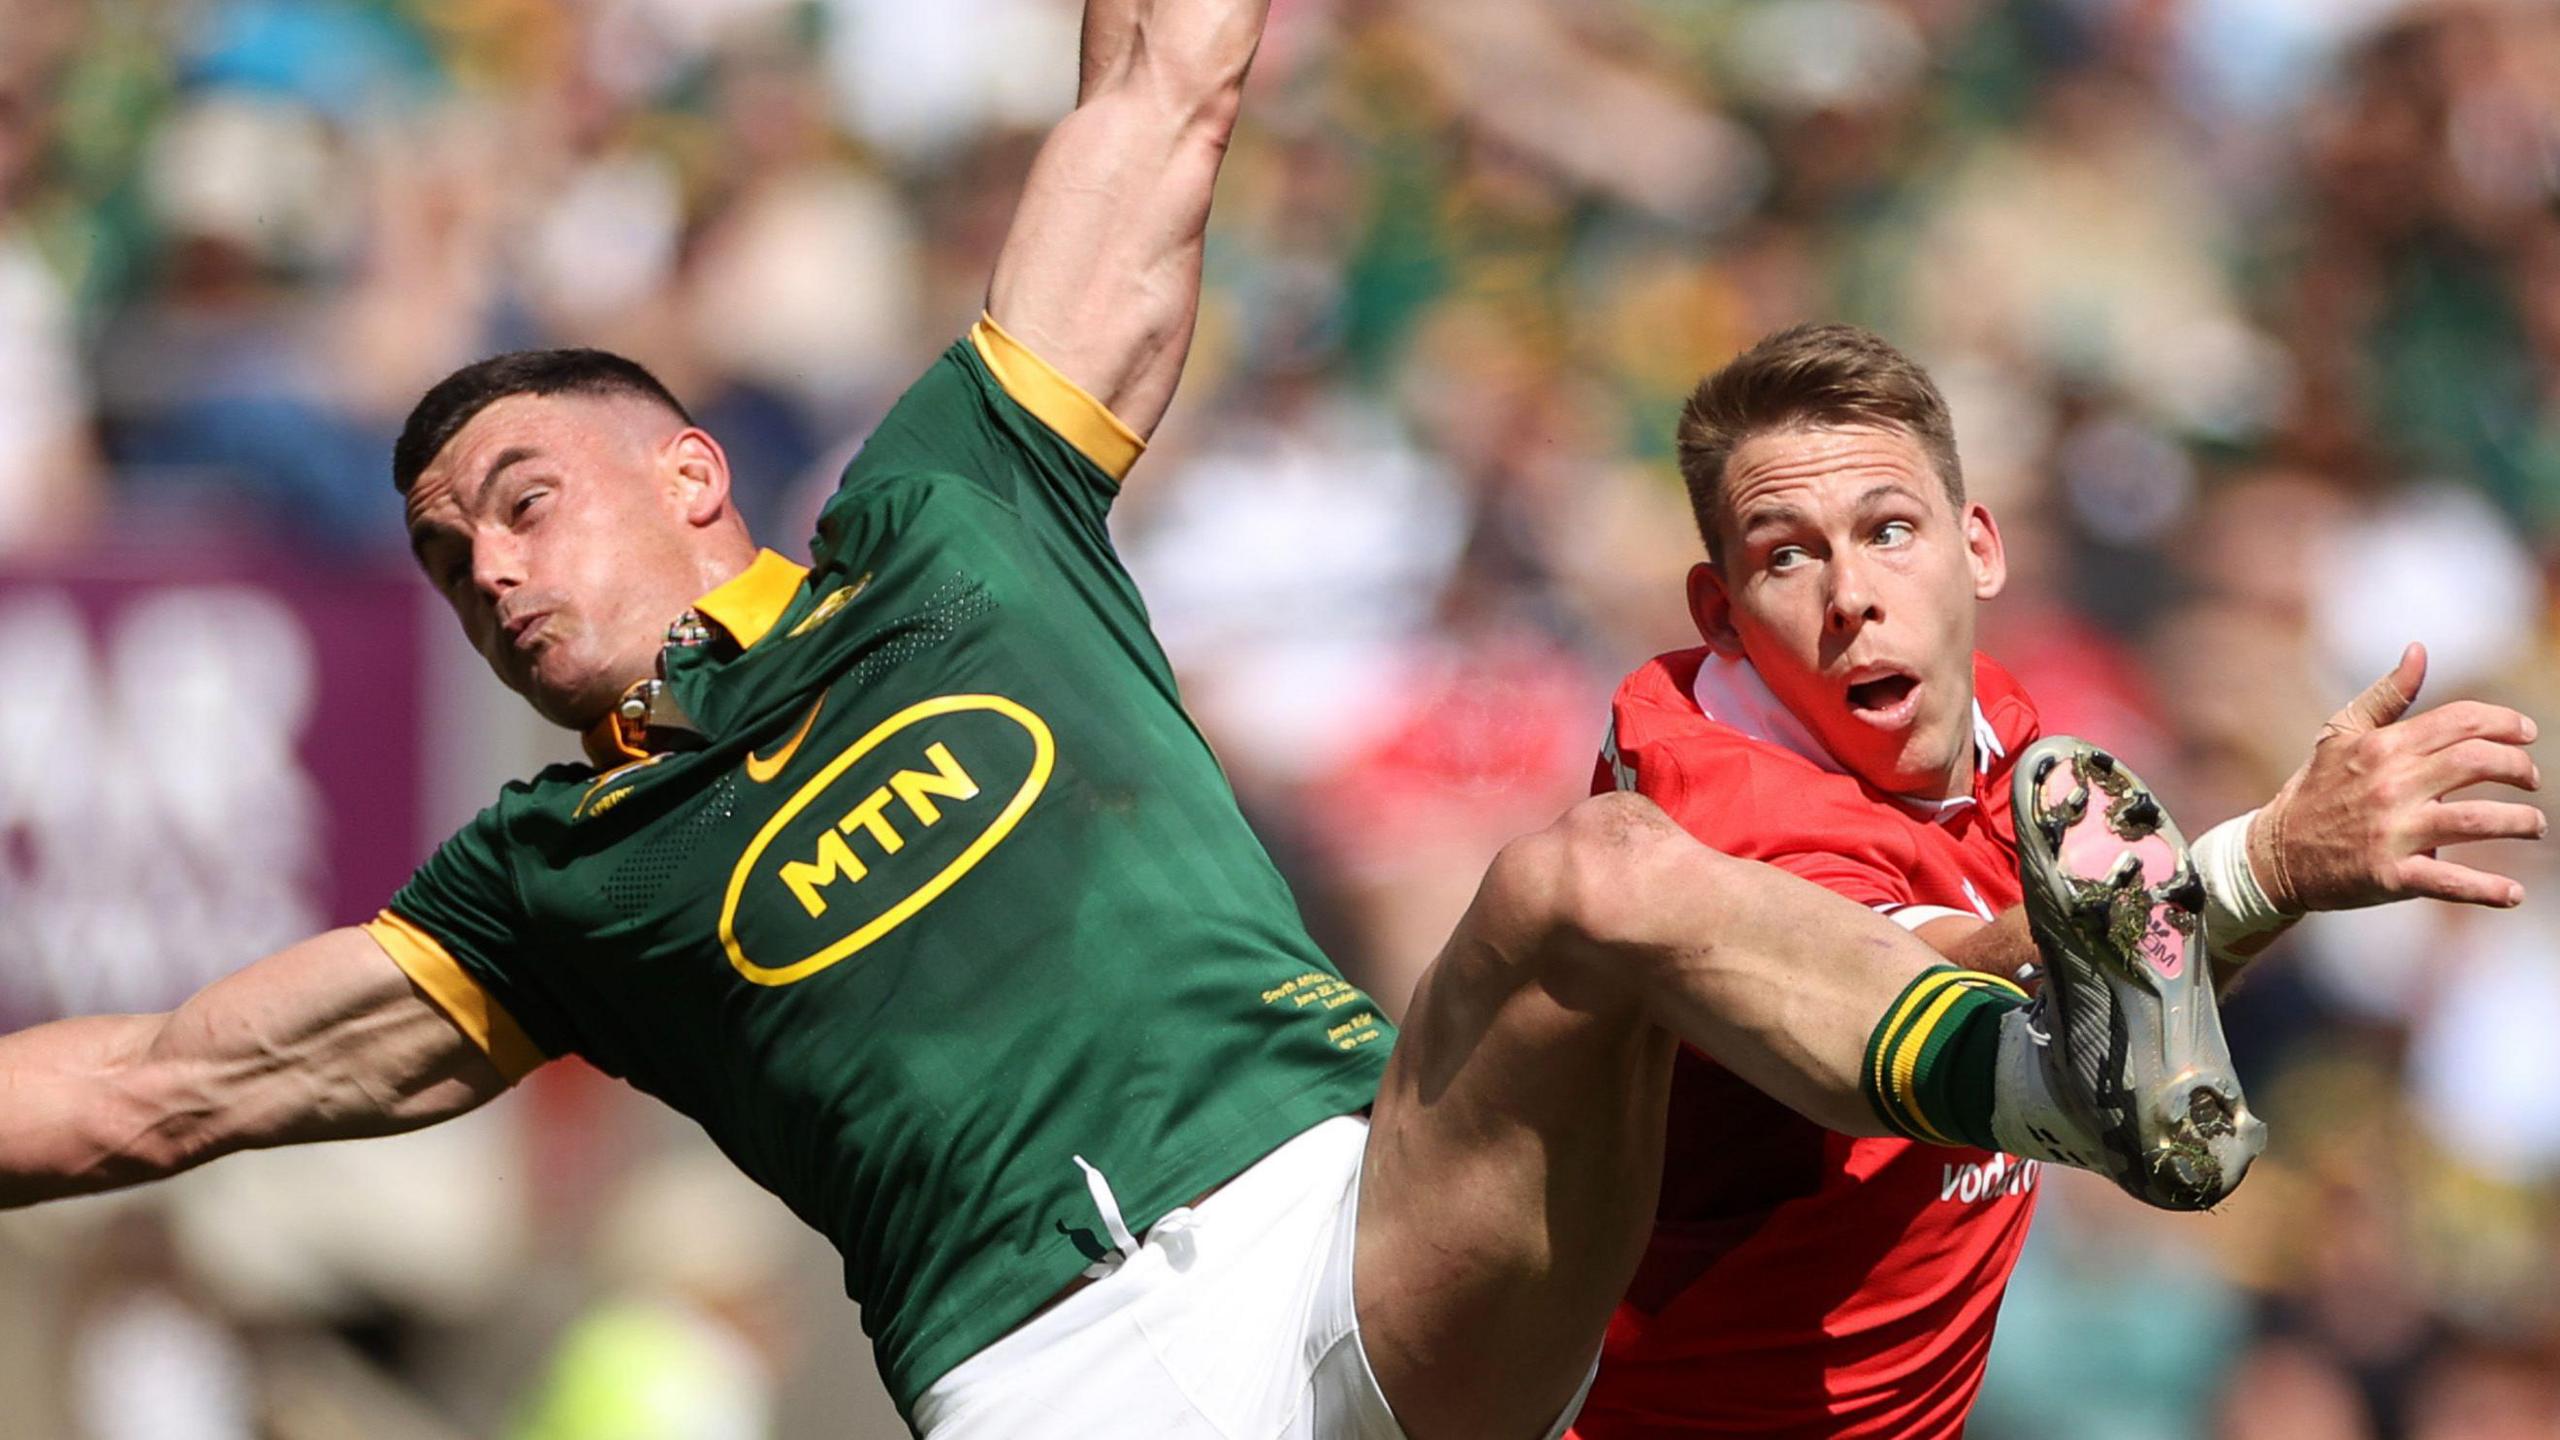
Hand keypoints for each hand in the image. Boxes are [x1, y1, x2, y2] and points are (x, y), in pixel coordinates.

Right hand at [2250, 643, 2545, 911]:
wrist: (2274, 855)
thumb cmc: (2315, 791)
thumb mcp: (2340, 734)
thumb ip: (2387, 694)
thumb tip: (2419, 650)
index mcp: (2382, 747)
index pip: (2460, 722)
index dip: (2505, 724)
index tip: (2527, 735)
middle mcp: (2389, 785)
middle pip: (2478, 763)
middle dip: (2519, 768)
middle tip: (2531, 779)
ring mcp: (2391, 832)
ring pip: (2477, 820)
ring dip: (2520, 821)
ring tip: (2534, 823)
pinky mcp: (2390, 876)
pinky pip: (2451, 882)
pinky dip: (2489, 889)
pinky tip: (2513, 892)